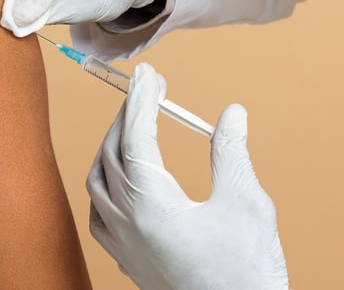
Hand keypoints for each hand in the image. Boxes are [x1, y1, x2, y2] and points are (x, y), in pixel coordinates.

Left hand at [87, 64, 287, 289]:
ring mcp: (123, 247)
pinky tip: (121, 179)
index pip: (136, 136)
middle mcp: (127, 225)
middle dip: (127, 115)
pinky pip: (100, 213)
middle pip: (111, 154)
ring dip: (111, 147)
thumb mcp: (246, 205)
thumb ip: (231, 154)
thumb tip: (231, 113)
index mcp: (150, 206)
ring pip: (97, 183)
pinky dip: (105, 184)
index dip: (141, 99)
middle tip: (148, 89)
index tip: (149, 73)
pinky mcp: (129, 263)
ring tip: (133, 125)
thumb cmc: (245, 274)